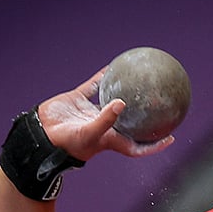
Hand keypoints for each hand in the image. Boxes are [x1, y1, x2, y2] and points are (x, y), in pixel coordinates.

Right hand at [36, 68, 173, 161]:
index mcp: (111, 139)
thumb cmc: (67, 142)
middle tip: (160, 103)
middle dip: (144, 116)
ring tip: (139, 79)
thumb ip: (106, 119)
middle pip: (130, 121)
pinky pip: (93, 86)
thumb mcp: (89, 133)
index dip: (154, 144)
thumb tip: (122, 102)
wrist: (41, 135)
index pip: (138, 145)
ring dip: (124, 91)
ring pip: (112, 100)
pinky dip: (102, 78)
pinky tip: (112, 66)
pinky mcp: (78, 100)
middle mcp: (104, 126)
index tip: (171, 137)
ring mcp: (91, 112)